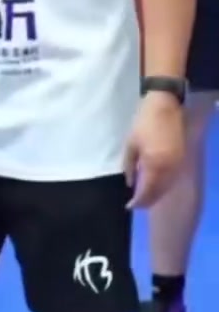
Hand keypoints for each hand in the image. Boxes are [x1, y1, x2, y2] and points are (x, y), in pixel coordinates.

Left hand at [124, 92, 184, 208]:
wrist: (165, 105)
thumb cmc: (144, 122)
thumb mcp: (131, 143)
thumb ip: (129, 165)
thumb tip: (130, 182)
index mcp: (155, 164)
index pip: (147, 191)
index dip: (138, 201)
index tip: (129, 206)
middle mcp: (169, 168)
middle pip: (159, 192)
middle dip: (147, 200)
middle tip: (136, 204)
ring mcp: (178, 164)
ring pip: (167, 187)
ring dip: (156, 194)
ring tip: (144, 197)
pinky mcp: (182, 159)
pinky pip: (173, 179)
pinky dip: (164, 186)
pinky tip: (156, 185)